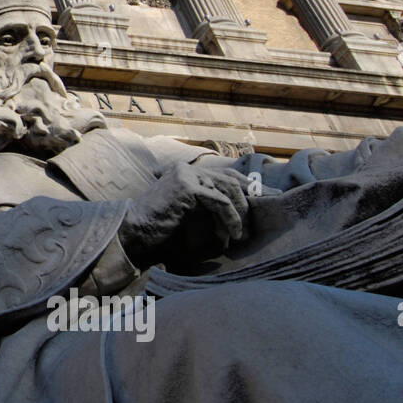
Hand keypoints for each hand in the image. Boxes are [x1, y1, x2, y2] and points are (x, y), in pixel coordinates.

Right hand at [120, 162, 251, 259]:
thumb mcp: (192, 214)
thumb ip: (211, 206)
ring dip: (239, 212)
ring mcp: (186, 175)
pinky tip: (232, 233)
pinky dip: (231, 218)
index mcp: (185, 171)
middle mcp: (186, 168)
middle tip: (263, 212)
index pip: (224, 174)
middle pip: (230, 178)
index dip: (247, 185)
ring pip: (228, 189)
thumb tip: (245, 207)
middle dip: (250, 195)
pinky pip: (221, 202)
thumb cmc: (161, 230)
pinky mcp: (188, 187)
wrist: (137, 233)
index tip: (266, 196)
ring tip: (240, 232)